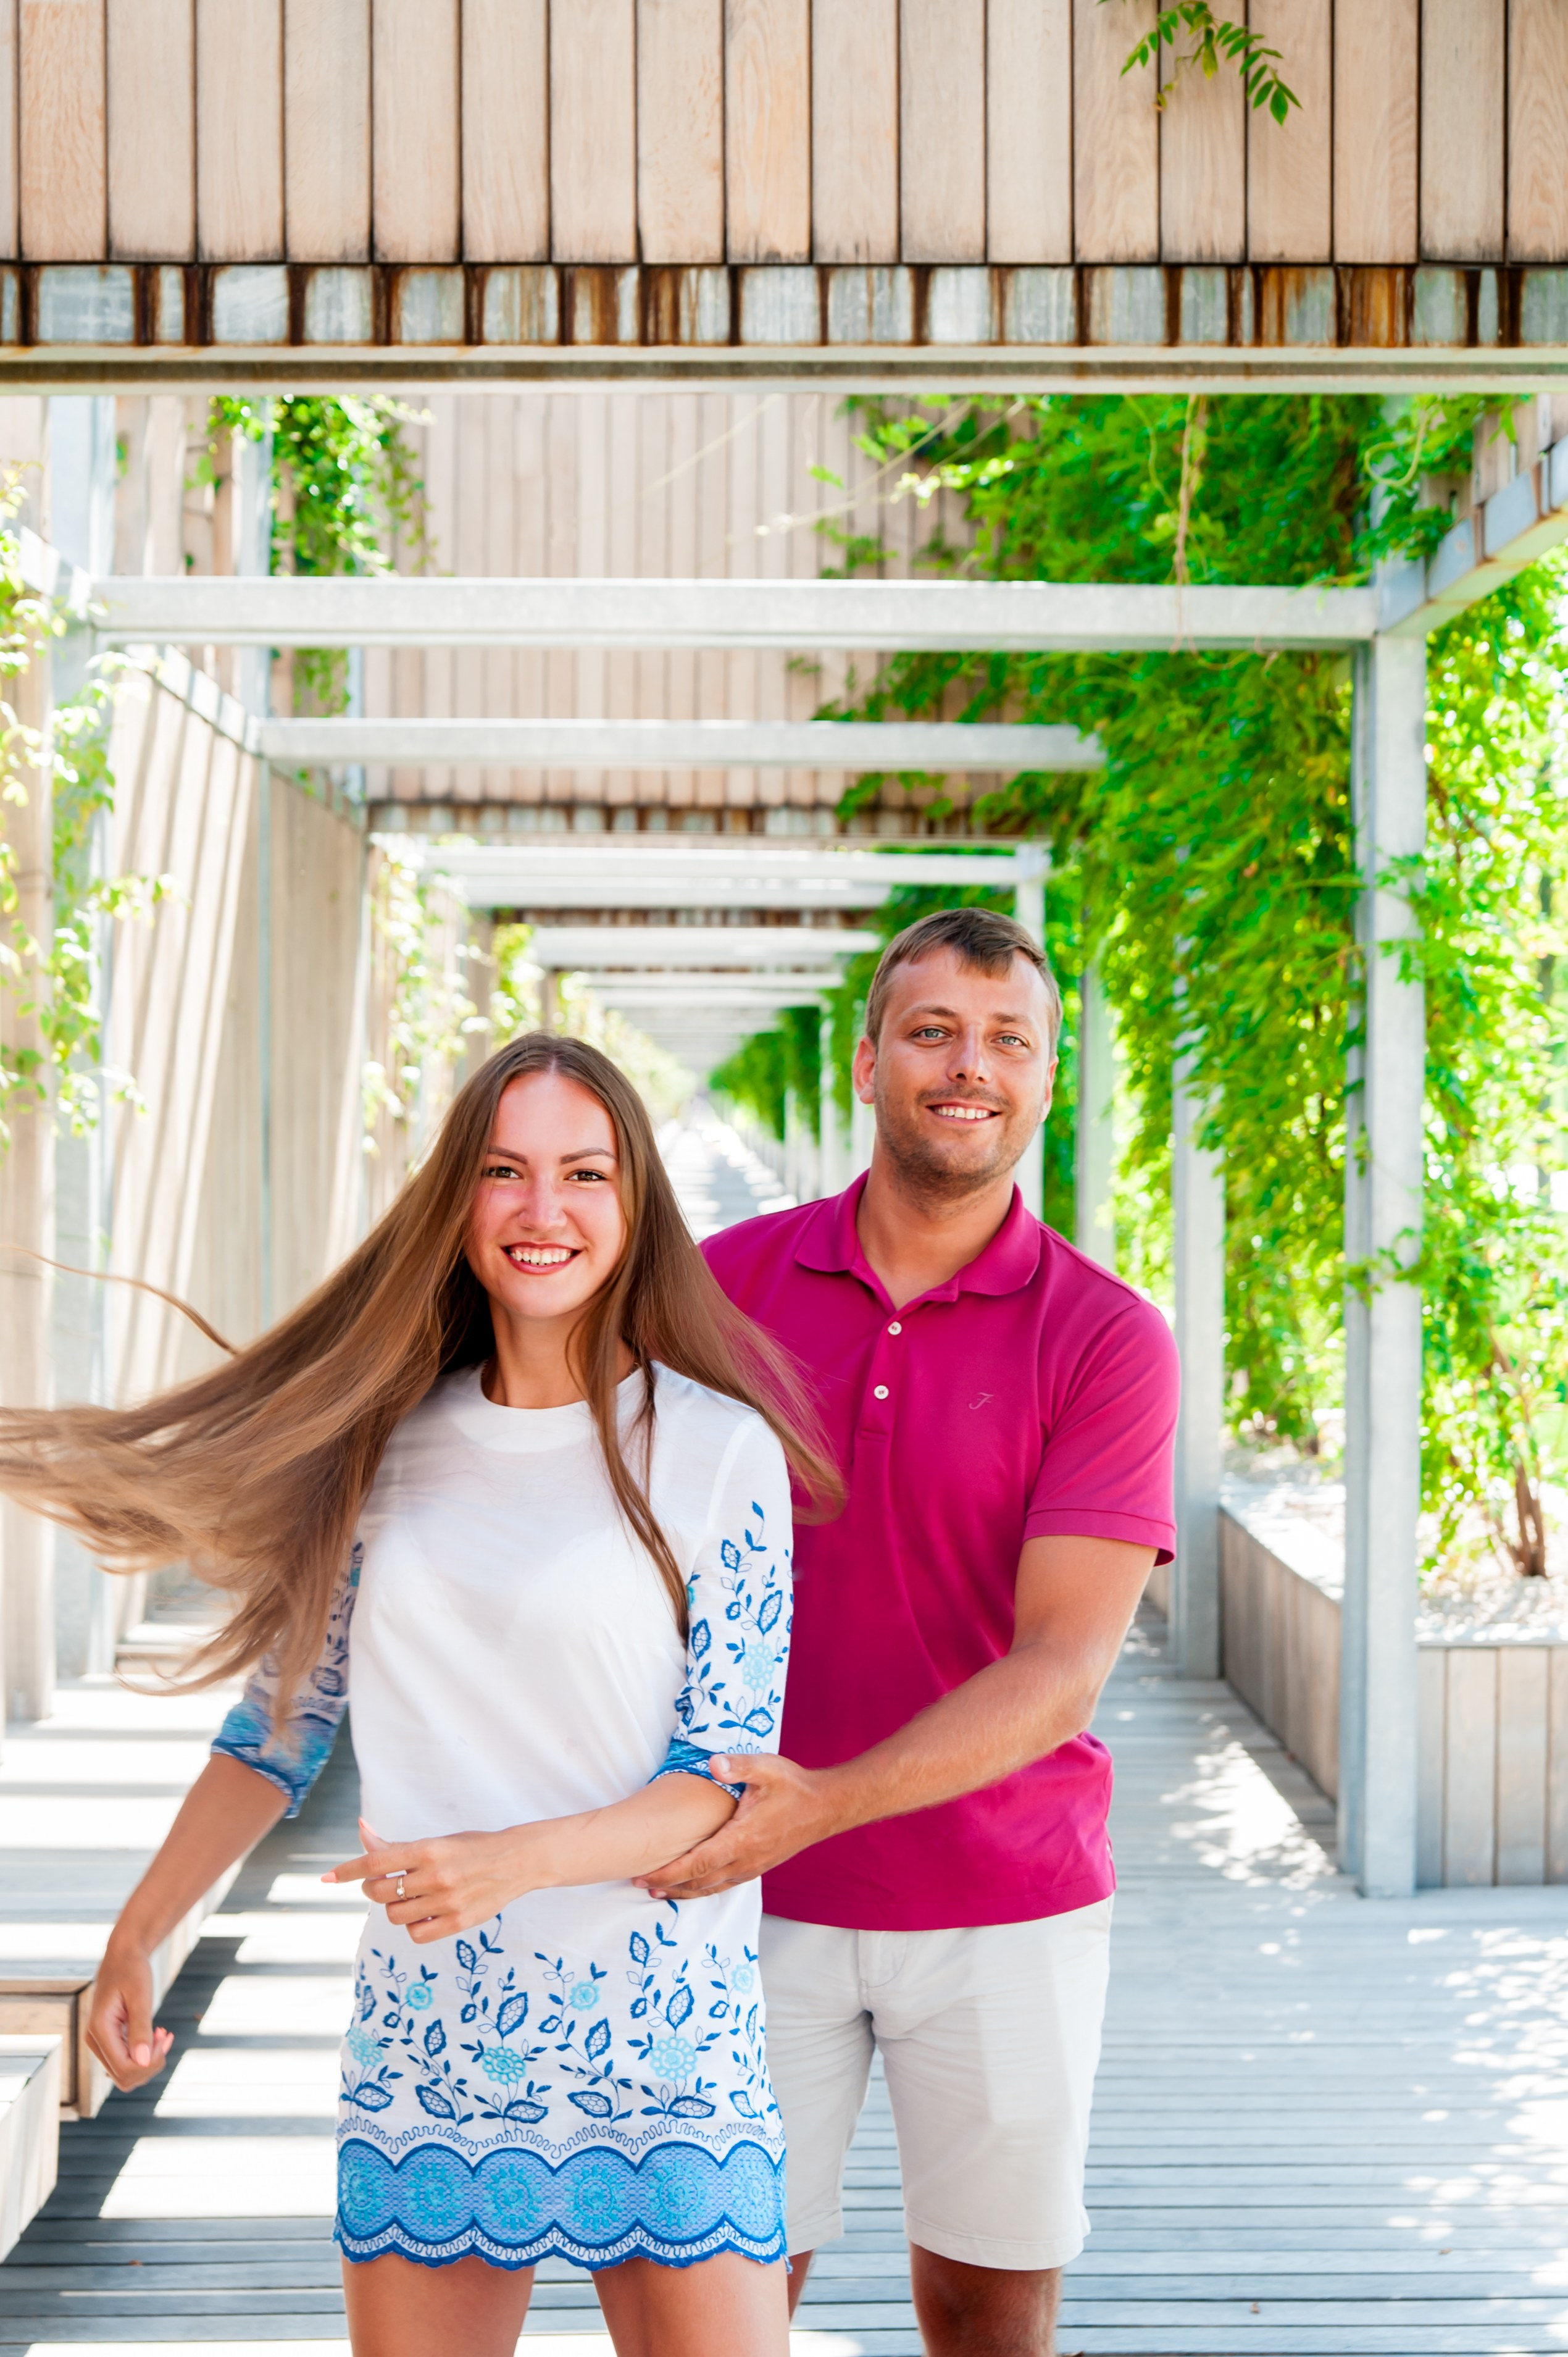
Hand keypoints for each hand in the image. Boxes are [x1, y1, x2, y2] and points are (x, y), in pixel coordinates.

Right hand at [85, 1939, 174, 2091]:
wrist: (123, 1957)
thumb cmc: (132, 1971)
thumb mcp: (140, 1997)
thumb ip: (140, 2029)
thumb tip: (143, 2063)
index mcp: (99, 2031)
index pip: (123, 2069)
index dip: (148, 2063)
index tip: (164, 2037)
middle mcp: (96, 2042)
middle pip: (124, 2077)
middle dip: (150, 2063)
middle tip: (164, 2035)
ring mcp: (101, 2044)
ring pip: (126, 2074)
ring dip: (149, 2060)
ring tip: (162, 2033)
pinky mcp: (110, 2042)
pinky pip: (127, 2061)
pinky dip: (145, 2054)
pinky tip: (157, 2033)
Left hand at [323, 1817, 543, 1941]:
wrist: (516, 1862)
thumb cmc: (471, 1847)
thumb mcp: (436, 1841)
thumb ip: (397, 1845)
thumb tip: (361, 1830)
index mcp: (429, 1849)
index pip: (375, 1862)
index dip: (347, 1871)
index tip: (327, 1877)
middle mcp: (436, 1876)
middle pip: (379, 1893)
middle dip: (372, 1888)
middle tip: (383, 1883)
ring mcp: (447, 1902)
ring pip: (395, 1916)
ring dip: (394, 1907)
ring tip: (411, 1897)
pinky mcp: (458, 1924)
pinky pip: (416, 1934)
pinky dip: (413, 1925)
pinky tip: (424, 1913)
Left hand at [634, 1754, 845, 1899]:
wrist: (826, 1807)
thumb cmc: (794, 1787)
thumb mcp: (766, 1768)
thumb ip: (738, 1766)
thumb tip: (712, 1763)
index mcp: (741, 1840)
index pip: (696, 1864)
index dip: (668, 1873)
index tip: (643, 1876)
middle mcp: (745, 1860)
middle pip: (699, 1883)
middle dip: (668, 1885)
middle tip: (639, 1884)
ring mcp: (753, 1867)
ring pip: (712, 1888)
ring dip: (684, 1891)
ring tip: (659, 1891)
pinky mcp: (759, 1866)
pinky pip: (725, 1884)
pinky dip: (704, 1889)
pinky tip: (695, 1885)